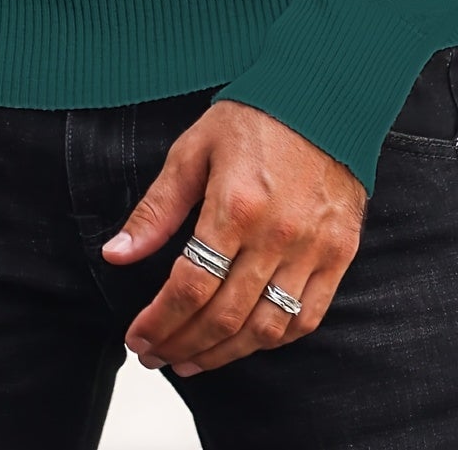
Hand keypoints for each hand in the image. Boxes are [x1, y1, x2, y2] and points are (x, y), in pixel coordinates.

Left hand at [103, 99, 366, 376]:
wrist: (323, 96)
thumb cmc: (256, 118)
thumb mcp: (193, 150)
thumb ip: (156, 208)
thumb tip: (117, 254)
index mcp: (235, 206)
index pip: (190, 286)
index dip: (159, 321)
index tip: (137, 336)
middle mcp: (277, 235)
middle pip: (223, 315)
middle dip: (181, 344)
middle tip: (154, 354)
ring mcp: (313, 248)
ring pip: (264, 328)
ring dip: (222, 354)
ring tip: (191, 360)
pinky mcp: (339, 253)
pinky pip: (306, 318)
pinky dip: (272, 341)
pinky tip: (244, 344)